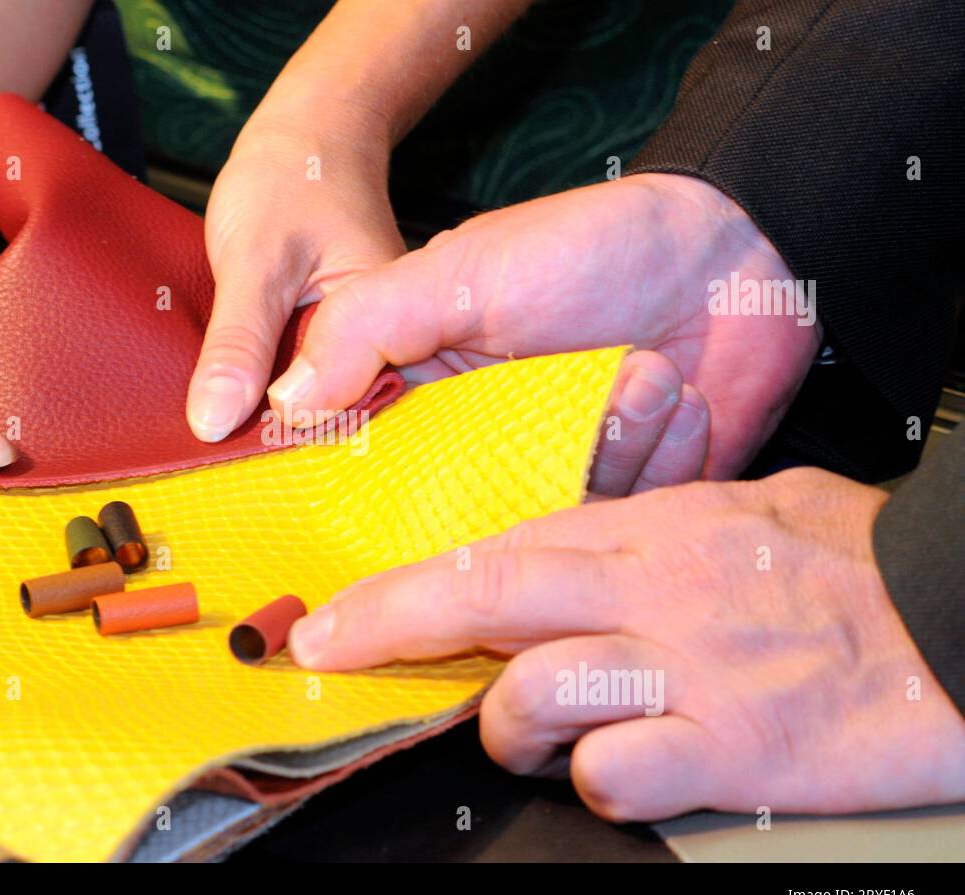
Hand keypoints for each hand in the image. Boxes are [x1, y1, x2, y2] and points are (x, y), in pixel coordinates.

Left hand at [186, 117, 404, 442]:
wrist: (308, 134)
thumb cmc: (290, 179)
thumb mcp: (254, 262)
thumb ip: (237, 344)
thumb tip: (212, 426)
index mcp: (395, 331)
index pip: (345, 418)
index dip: (292, 446)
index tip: (237, 467)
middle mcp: (391, 348)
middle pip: (332, 420)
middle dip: (280, 440)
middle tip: (221, 465)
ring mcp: (365, 346)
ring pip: (312, 403)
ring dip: (270, 419)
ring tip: (223, 445)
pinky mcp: (336, 342)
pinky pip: (302, 381)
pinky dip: (269, 388)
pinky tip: (237, 405)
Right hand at [266, 174, 822, 479]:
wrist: (736, 247)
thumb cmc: (589, 245)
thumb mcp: (461, 271)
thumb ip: (367, 328)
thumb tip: (279, 402)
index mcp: (433, 405)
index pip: (379, 480)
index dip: (376, 508)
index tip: (406, 506)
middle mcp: (493, 457)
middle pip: (470, 529)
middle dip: (525, 485)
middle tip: (561, 422)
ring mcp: (566, 482)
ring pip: (559, 527)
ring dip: (616, 446)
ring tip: (647, 373)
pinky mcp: (635, 500)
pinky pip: (634, 523)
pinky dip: (665, 458)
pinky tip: (682, 395)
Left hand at [289, 468, 964, 819]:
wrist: (954, 613)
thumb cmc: (857, 564)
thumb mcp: (745, 511)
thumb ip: (652, 526)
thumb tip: (578, 540)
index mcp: (656, 531)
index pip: (501, 546)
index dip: (410, 582)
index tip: (346, 609)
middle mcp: (658, 593)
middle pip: (489, 594)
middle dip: (389, 622)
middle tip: (331, 647)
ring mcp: (692, 669)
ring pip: (536, 691)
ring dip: (506, 722)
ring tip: (526, 733)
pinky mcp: (736, 749)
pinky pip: (618, 774)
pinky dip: (596, 782)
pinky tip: (618, 773)